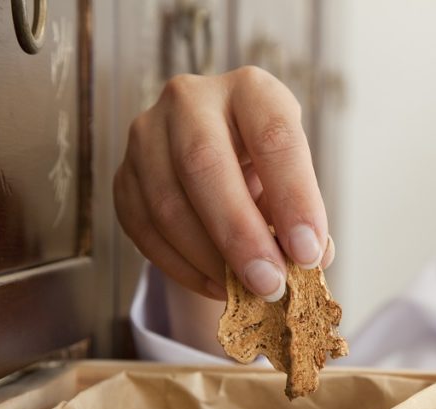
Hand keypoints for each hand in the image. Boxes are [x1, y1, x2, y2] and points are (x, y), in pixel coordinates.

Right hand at [114, 66, 332, 301]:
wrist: (218, 161)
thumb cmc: (267, 172)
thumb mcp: (294, 181)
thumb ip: (304, 218)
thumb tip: (311, 261)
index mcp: (251, 90)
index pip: (274, 137)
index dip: (294, 199)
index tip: (308, 254)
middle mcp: (191, 99)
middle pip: (204, 164)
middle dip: (240, 235)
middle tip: (270, 284)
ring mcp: (147, 134)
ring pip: (167, 203)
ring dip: (209, 259)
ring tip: (245, 292)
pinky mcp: (123, 175)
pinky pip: (144, 229)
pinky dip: (182, 267)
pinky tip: (216, 286)